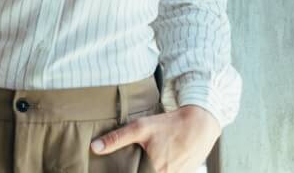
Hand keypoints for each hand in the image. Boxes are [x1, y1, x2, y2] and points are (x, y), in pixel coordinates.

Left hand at [89, 105, 220, 172]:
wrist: (199, 126)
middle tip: (135, 161)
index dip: (128, 171)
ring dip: (148, 169)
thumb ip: (116, 139)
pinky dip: (159, 170)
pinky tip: (156, 162)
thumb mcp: (140, 128)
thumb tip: (94, 147)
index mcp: (154, 171)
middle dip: (137, 169)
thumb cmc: (168, 125)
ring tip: (145, 160)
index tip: (119, 168)